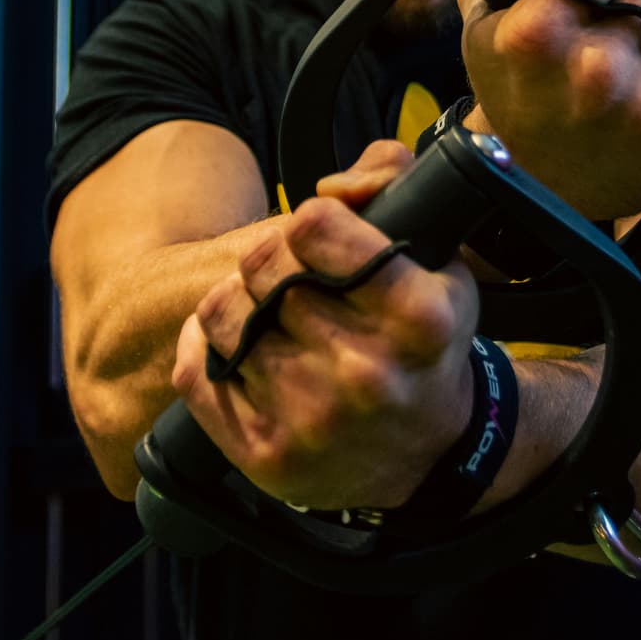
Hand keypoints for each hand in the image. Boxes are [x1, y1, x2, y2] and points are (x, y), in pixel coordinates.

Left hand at [171, 140, 479, 509]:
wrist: (433, 454)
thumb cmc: (426, 343)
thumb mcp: (444, 260)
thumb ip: (394, 185)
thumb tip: (331, 188)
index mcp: (417, 316)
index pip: (314, 227)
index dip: (310, 221)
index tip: (317, 236)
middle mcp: (367, 371)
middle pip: (262, 266)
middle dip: (270, 259)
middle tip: (288, 276)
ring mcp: (313, 418)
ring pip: (223, 314)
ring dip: (235, 302)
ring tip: (262, 312)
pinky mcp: (268, 455)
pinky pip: (197, 372)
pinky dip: (204, 347)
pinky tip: (235, 346)